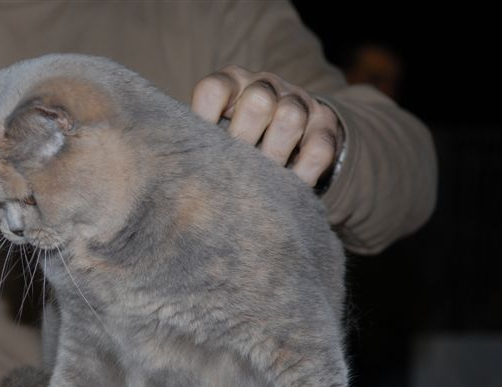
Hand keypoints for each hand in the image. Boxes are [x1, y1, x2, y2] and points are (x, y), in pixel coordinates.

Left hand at [192, 65, 343, 186]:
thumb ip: (201, 144)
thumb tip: (177, 180)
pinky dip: (303, 172)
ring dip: (275, 154)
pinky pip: (319, 147)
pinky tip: (290, 187)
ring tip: (263, 180)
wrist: (290, 135)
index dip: (204, 119)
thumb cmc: (237, 140)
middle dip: (244, 140)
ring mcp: (298, 102)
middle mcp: (265, 85)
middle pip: (258, 100)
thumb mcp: (217, 133)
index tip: (201, 148)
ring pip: (290, 117)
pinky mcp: (325, 125)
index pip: (214, 89)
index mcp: (231, 82)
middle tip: (235, 169)